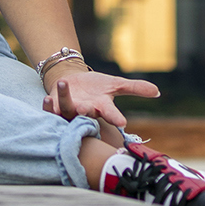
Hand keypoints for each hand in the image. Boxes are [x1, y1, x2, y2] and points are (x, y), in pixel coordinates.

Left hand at [42, 66, 159, 127]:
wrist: (72, 82)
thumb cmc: (96, 86)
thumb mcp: (115, 84)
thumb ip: (135, 88)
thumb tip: (157, 91)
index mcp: (102, 107)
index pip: (111, 114)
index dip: (115, 118)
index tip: (122, 123)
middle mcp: (86, 111)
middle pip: (87, 115)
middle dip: (86, 112)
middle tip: (85, 109)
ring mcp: (69, 110)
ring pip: (67, 109)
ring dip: (65, 99)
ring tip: (65, 85)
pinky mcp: (54, 106)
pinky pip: (50, 108)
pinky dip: (48, 105)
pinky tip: (47, 99)